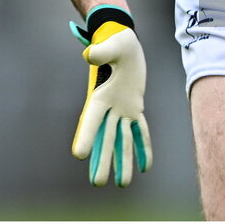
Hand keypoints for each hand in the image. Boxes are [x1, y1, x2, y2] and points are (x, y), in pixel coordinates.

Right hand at [70, 5, 152, 185]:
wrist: (123, 40)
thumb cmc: (115, 40)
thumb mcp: (111, 44)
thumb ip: (101, 51)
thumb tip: (89, 55)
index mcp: (99, 94)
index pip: (91, 119)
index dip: (85, 136)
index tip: (78, 154)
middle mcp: (109, 106)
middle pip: (105, 137)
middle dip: (102, 159)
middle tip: (98, 182)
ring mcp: (122, 108)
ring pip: (122, 139)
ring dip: (122, 160)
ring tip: (122, 183)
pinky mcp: (135, 106)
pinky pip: (139, 130)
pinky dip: (142, 146)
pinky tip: (146, 166)